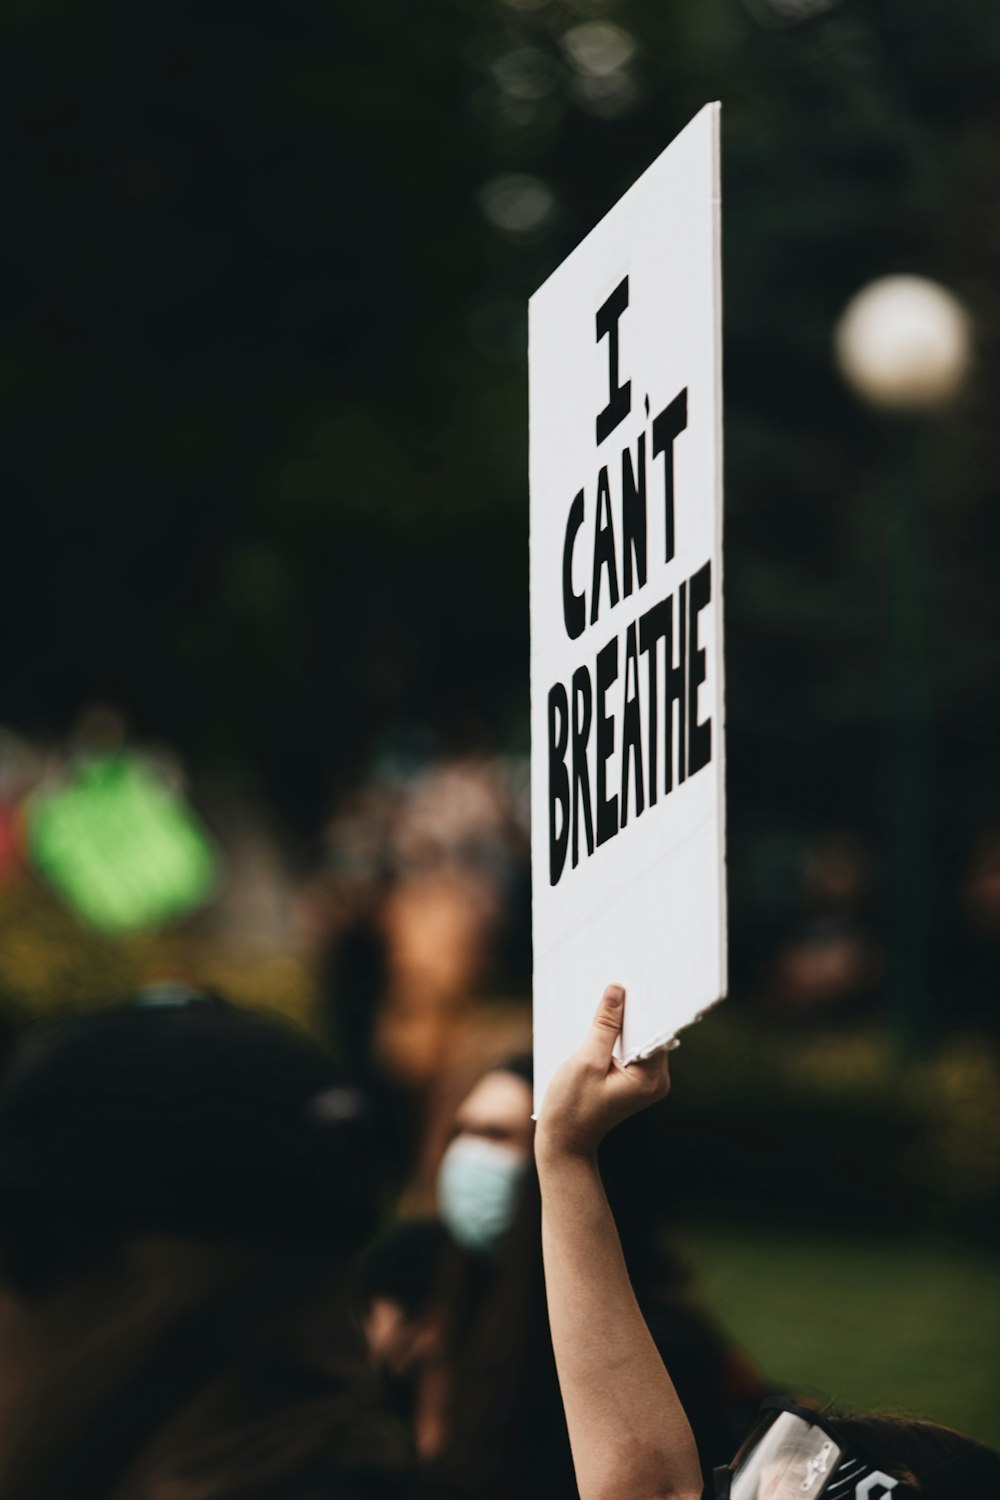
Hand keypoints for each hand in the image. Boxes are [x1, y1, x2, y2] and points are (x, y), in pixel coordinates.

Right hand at [535, 984, 670, 1163]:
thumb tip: (617, 990)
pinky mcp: (634, 1080)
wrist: (564, 1142)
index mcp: (651, 1077)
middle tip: (615, 981)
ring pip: (638, 1037)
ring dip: (621, 1021)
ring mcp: (646, 1081)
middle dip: (631, 1009)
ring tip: (605, 997)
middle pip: (649, 1031)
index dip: (643, 1003)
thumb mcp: (586, 1061)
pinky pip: (629, 1048)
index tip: (631, 978)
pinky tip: (601, 1021)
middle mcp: (656, 1079)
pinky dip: (616, 1034)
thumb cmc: (571, 1108)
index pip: (655, 1028)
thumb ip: (604, 1025)